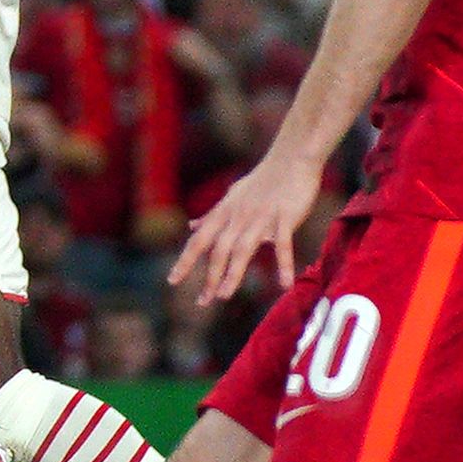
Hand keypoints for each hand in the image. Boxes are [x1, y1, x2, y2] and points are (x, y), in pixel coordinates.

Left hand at [171, 149, 323, 308]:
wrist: (291, 159)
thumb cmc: (262, 180)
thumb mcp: (231, 196)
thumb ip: (212, 215)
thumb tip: (192, 226)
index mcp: (224, 213)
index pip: (199, 240)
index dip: (185, 261)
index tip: (172, 281)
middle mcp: (238, 217)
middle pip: (219, 250)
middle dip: (208, 276)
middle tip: (202, 302)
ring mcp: (261, 218)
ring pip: (243, 249)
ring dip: (232, 273)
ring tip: (223, 295)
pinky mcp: (285, 217)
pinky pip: (283, 244)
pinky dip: (283, 264)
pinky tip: (284, 285)